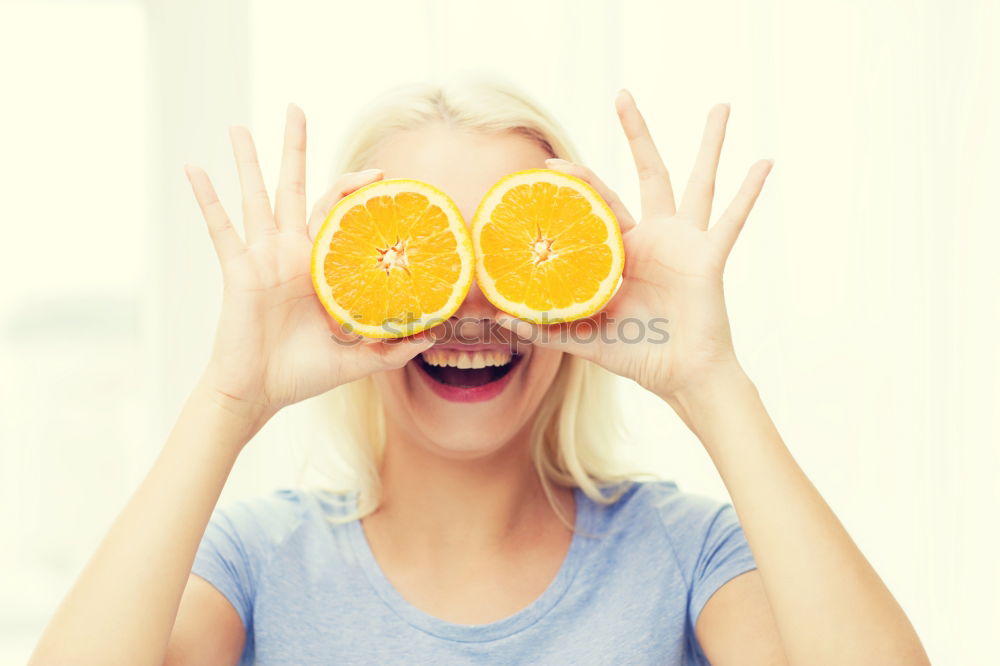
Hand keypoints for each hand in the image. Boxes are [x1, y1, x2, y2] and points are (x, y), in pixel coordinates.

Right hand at [183, 104, 433, 425]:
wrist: (261, 393)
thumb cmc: (305, 373)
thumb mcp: (359, 359)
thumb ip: (394, 346)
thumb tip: (436, 335)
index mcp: (322, 266)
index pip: (341, 213)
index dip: (357, 191)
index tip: (382, 174)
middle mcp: (292, 252)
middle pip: (294, 188)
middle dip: (295, 149)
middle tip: (296, 108)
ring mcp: (263, 258)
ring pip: (255, 197)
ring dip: (246, 161)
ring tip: (237, 127)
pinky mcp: (240, 271)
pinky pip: (220, 229)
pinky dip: (206, 198)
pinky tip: (193, 167)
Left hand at [497, 90, 772, 400]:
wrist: (680, 377)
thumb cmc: (639, 354)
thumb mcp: (587, 338)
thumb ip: (549, 327)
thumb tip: (501, 321)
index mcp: (625, 251)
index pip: (598, 205)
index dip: (578, 183)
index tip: (549, 166)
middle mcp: (656, 238)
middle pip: (647, 173)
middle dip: (637, 134)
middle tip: (622, 94)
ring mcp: (686, 243)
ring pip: (698, 182)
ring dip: (710, 144)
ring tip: (721, 106)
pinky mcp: (708, 258)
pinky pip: (731, 221)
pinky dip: (749, 193)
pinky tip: (765, 161)